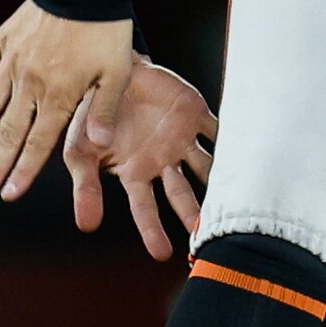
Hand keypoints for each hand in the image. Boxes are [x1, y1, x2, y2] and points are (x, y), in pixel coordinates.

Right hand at [0, 2, 135, 210]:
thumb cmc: (105, 27)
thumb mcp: (117, 72)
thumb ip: (105, 111)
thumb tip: (99, 146)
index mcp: (59, 95)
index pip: (38, 143)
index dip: (23, 171)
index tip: (8, 193)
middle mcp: (30, 84)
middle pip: (7, 133)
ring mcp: (12, 63)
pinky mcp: (2, 42)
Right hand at [69, 59, 217, 258]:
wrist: (110, 73)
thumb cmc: (91, 115)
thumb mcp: (80, 152)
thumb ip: (85, 187)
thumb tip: (86, 226)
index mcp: (134, 172)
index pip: (145, 207)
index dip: (152, 230)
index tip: (163, 253)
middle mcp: (161, 162)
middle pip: (181, 194)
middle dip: (192, 214)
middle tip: (203, 234)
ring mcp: (180, 140)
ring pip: (204, 168)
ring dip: (217, 183)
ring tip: (233, 200)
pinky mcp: (194, 115)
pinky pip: (217, 129)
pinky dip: (232, 140)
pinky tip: (246, 153)